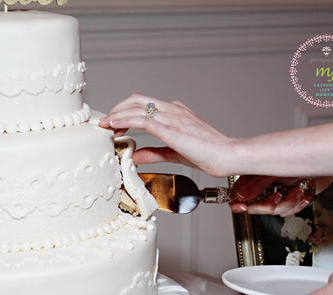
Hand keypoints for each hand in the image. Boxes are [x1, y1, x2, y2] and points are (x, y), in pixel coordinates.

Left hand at [99, 94, 236, 176]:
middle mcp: (172, 110)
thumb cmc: (209, 153)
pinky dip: (124, 120)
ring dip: (117, 114)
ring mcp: (172, 116)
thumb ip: (154, 153)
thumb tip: (136, 156)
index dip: (126, 111)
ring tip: (105, 125)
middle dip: (117, 108)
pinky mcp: (171, 128)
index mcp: (175, 112)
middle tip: (106, 123)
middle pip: (137, 100)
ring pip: (136, 107)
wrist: (227, 156)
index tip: (114, 124)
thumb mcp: (174, 153)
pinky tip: (114, 126)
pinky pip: (142, 120)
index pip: (145, 104)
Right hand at [229, 176, 332, 215]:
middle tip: (277, 197)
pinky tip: (300, 194)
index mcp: (252, 178)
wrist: (320, 166)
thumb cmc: (298, 159)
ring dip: (288, 203)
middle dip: (269, 205)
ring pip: (273, 211)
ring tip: (295, 191)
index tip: (243, 206)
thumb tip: (241, 195)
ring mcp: (274, 195)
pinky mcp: (287, 201)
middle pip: (254, 208)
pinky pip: (287, 212)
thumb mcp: (272, 171)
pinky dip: (296, 204)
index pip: (237, 195)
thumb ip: (256, 184)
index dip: (237, 203)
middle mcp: (262, 187)